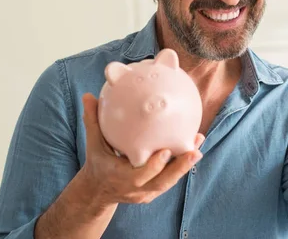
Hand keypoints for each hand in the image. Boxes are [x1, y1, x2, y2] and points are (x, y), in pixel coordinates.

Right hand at [80, 93, 204, 204]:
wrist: (99, 191)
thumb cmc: (97, 162)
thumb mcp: (93, 144)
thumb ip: (92, 121)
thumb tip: (88, 96)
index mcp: (121, 178)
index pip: (140, 176)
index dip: (154, 166)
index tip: (166, 151)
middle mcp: (137, 189)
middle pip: (162, 182)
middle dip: (180, 168)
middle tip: (195, 150)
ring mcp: (148, 192)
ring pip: (171, 180)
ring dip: (187, 163)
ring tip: (199, 141)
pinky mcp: (156, 190)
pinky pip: (172, 177)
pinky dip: (184, 163)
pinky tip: (195, 144)